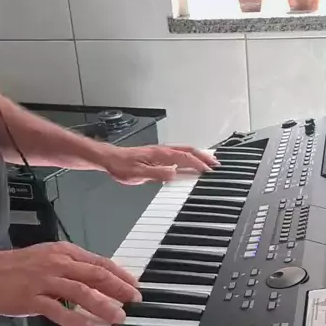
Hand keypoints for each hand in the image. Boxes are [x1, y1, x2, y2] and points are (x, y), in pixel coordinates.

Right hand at [0, 242, 140, 325]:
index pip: (99, 262)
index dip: (120, 274)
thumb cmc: (17, 267)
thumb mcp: (49, 257)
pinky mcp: (31, 298)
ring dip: (102, 305)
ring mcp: (44, 280)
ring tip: (118, 317)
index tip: (135, 284)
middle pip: (95, 275)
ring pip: (81, 292)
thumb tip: (98, 279)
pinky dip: (73, 319)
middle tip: (135, 300)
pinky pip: (57, 309)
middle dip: (119, 288)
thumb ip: (73, 266)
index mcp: (64, 252)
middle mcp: (58, 263)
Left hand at [103, 144, 218, 184]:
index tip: (210, 171)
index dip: (199, 164)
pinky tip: (189, 164)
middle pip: (189, 151)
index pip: (186, 158)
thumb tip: (174, 173)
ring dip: (198, 156)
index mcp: (161, 154)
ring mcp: (160, 152)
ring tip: (208, 163)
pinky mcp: (157, 155)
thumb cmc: (121, 166)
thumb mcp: (139, 173)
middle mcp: (163, 151)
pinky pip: (178, 154)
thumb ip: (158, 174)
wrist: (110, 159)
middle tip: (216, 164)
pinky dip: (189, 158)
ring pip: (184, 151)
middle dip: (204, 157)